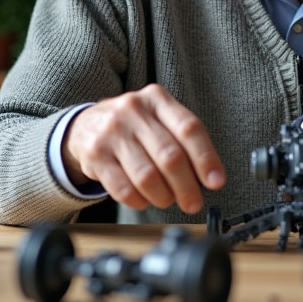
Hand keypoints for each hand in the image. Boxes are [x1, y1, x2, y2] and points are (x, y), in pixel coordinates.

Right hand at [62, 84, 225, 213]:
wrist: (86, 125)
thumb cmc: (133, 125)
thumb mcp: (158, 118)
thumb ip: (183, 141)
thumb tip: (209, 177)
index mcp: (156, 98)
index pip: (188, 129)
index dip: (206, 158)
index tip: (216, 182)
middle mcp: (133, 110)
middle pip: (170, 156)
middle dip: (187, 187)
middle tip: (193, 202)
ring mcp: (111, 132)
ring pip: (147, 176)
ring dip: (163, 196)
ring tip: (167, 199)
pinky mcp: (95, 154)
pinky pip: (123, 189)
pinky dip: (139, 201)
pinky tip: (144, 199)